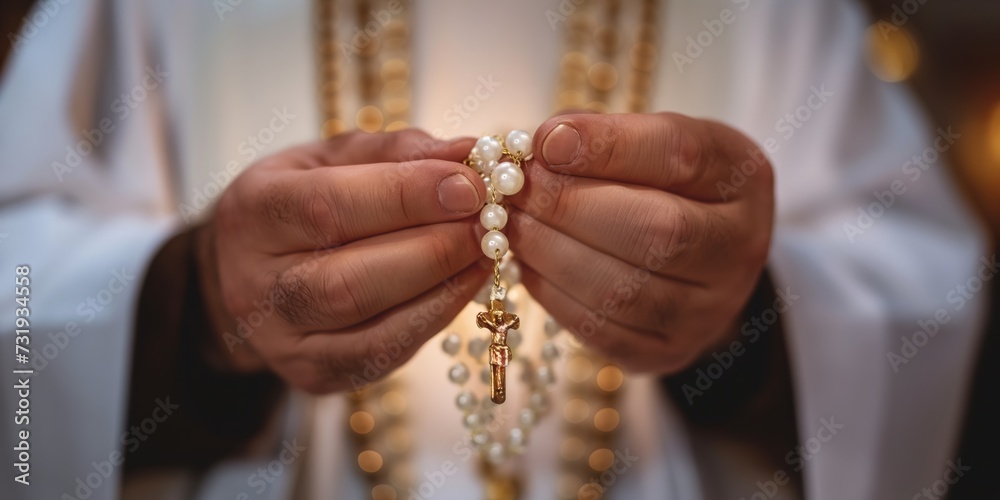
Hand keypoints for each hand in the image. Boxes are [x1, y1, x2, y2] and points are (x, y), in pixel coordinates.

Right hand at [196, 130, 490, 392]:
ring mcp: (283, 339)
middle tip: (490, 223)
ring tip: (485, 252)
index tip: (470, 184)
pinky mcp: (314, 374)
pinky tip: (464, 286)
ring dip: (442, 286)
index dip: (407, 195)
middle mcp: (256, 284)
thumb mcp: (331, 159)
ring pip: (368, 324)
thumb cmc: (300, 202)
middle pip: (349, 278)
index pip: (329, 206)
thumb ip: (396, 152)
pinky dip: (434, 319)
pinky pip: (383, 354)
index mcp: (253, 212)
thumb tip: (469, 152)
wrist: (246, 272)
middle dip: (434, 249)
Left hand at [505, 113, 773, 372]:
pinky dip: (553, 294)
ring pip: (625, 289)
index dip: (608, 146)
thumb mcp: (650, 144)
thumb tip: (544, 144)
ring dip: (551, 253)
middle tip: (514, 189)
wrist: (695, 262)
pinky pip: (603, 330)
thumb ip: (603, 136)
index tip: (546, 140)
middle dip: (569, 206)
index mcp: (741, 176)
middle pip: (657, 231)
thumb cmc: (663, 187)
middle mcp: (739, 246)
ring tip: (511, 224)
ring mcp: (710, 309)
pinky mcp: (669, 351)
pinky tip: (527, 264)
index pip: (680, 155)